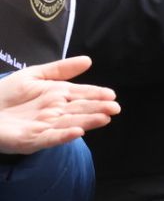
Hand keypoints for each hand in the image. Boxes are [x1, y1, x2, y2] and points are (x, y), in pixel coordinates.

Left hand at [0, 56, 118, 154]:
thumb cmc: (6, 93)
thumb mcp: (34, 75)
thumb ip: (60, 69)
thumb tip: (89, 60)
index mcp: (58, 96)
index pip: (81, 94)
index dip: (96, 95)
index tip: (111, 95)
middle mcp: (55, 113)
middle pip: (80, 110)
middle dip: (98, 109)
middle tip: (115, 108)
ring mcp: (44, 127)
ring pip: (70, 123)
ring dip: (87, 122)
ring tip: (104, 118)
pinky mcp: (31, 140)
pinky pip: (50, 138)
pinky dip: (64, 136)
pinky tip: (77, 132)